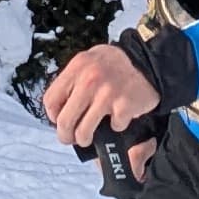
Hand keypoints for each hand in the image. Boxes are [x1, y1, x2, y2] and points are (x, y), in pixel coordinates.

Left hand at [42, 40, 164, 173]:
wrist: (148, 60)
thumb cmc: (116, 64)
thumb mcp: (89, 61)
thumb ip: (74, 81)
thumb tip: (60, 109)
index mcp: (77, 67)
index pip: (51, 100)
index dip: (53, 116)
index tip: (59, 121)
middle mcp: (89, 79)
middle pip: (64, 120)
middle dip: (65, 136)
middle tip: (70, 138)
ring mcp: (107, 94)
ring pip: (83, 131)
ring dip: (84, 139)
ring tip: (88, 138)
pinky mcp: (124, 106)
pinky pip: (113, 128)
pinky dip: (116, 127)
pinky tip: (118, 117)